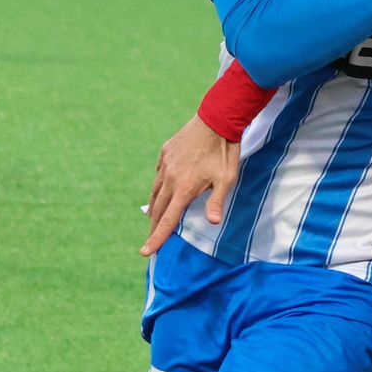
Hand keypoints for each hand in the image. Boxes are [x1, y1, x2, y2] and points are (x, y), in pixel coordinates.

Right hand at [140, 115, 239, 254]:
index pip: (167, 220)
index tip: (145, 252)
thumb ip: (216, 201)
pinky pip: (159, 175)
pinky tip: (164, 189)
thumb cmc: (224, 152)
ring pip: (155, 192)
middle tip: (150, 240)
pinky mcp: (165, 153)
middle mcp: (170, 178)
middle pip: (157, 209)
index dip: (156, 238)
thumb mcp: (226, 179)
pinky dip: (160, 186)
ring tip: (153, 219)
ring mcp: (165, 164)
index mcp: (184, 188)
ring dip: (154, 208)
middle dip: (153, 227)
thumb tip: (212, 223)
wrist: (216, 119)